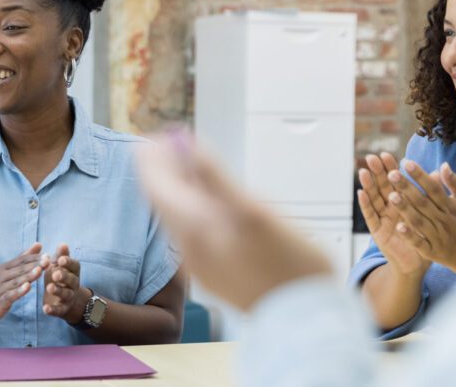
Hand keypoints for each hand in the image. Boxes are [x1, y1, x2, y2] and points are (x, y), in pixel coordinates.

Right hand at [0, 243, 45, 324]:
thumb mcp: (8, 271)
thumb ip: (24, 258)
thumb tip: (39, 244)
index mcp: (6, 268)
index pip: (22, 260)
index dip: (36, 257)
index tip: (50, 254)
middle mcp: (2, 276)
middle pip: (21, 269)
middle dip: (35, 264)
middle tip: (49, 260)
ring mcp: (0, 288)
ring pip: (16, 281)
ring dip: (28, 275)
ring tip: (40, 270)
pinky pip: (9, 295)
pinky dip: (18, 291)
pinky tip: (27, 288)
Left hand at [42, 243, 87, 323]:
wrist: (68, 300)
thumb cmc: (61, 277)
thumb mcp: (61, 266)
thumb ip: (62, 256)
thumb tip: (63, 244)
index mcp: (73, 272)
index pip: (74, 266)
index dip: (68, 262)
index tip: (60, 259)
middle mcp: (74, 284)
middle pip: (71, 280)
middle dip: (64, 276)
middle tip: (55, 274)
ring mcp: (69, 297)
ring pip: (65, 294)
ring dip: (58, 291)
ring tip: (49, 288)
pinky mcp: (62, 309)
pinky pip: (59, 310)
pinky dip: (53, 310)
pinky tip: (45, 308)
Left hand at [136, 129, 329, 311]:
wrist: (303, 321)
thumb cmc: (287, 264)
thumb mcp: (252, 209)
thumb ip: (214, 176)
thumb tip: (185, 145)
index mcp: (194, 228)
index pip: (155, 185)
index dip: (152, 157)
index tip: (156, 135)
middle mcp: (188, 248)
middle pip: (162, 201)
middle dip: (162, 170)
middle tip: (168, 145)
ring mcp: (200, 265)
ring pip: (176, 218)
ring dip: (176, 190)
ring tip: (186, 167)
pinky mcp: (214, 276)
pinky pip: (191, 235)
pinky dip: (190, 210)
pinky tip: (207, 205)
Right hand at [357, 153, 430, 276]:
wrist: (418, 262)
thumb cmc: (424, 236)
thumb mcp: (431, 213)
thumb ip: (432, 192)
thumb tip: (437, 172)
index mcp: (402, 201)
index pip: (395, 181)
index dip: (390, 168)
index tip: (387, 154)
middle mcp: (390, 208)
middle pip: (382, 187)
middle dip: (377, 172)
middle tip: (373, 158)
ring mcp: (382, 219)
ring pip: (374, 199)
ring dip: (368, 185)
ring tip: (364, 172)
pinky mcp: (377, 232)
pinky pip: (371, 217)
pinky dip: (365, 205)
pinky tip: (361, 193)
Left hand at [387, 160, 455, 277]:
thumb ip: (455, 183)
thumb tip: (443, 164)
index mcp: (449, 206)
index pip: (433, 188)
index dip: (420, 175)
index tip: (406, 162)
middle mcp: (442, 220)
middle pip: (423, 202)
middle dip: (407, 188)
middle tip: (391, 174)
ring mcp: (437, 236)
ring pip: (419, 221)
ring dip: (405, 209)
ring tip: (390, 195)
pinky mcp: (431, 251)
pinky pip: (420, 243)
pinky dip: (410, 236)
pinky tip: (398, 227)